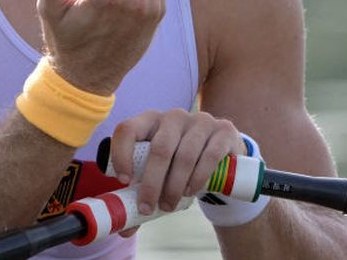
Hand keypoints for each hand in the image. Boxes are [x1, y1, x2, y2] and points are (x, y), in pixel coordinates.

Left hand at [110, 109, 244, 220]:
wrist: (221, 153)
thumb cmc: (179, 163)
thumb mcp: (159, 172)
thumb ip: (142, 195)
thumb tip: (125, 230)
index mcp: (151, 121)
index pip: (128, 129)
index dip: (122, 155)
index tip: (125, 181)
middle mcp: (175, 116)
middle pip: (160, 149)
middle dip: (151, 183)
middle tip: (147, 207)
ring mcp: (201, 121)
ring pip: (185, 155)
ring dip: (174, 186)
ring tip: (169, 205)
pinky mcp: (224, 130)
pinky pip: (209, 156)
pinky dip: (197, 178)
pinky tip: (190, 192)